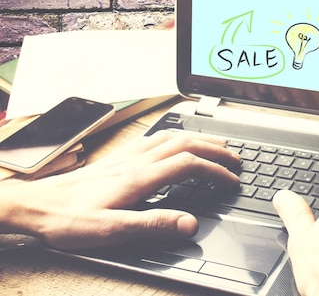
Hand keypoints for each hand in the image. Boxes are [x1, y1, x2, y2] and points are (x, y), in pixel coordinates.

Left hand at [0, 130, 239, 248]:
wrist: (34, 205)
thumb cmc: (68, 219)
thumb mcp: (111, 230)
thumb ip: (153, 224)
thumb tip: (190, 223)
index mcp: (139, 177)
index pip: (189, 164)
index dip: (215, 171)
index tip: (232, 181)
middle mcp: (136, 160)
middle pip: (185, 144)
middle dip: (215, 149)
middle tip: (235, 158)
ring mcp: (127, 156)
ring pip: (172, 137)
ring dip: (199, 139)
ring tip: (217, 145)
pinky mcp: (118, 157)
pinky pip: (155, 138)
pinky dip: (177, 136)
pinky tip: (176, 142)